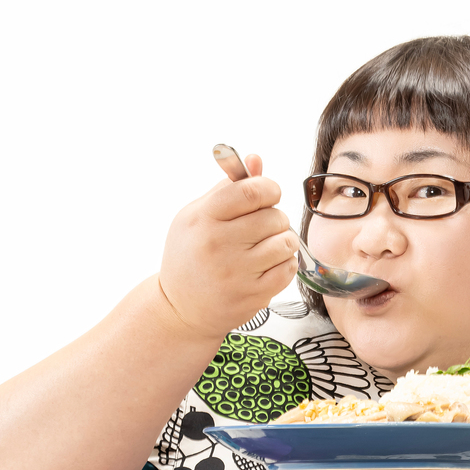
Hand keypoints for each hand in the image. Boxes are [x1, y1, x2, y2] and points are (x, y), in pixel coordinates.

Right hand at [158, 154, 298, 337]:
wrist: (180, 309)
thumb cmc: (190, 256)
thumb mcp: (196, 216)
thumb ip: (228, 188)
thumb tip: (256, 160)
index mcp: (204, 218)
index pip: (251, 190)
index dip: (268, 188)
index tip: (268, 194)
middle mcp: (219, 244)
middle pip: (273, 216)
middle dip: (275, 217)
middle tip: (264, 226)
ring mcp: (237, 272)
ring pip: (286, 242)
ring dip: (283, 240)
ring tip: (268, 245)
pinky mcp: (252, 295)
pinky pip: (288, 269)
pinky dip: (285, 263)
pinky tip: (270, 263)